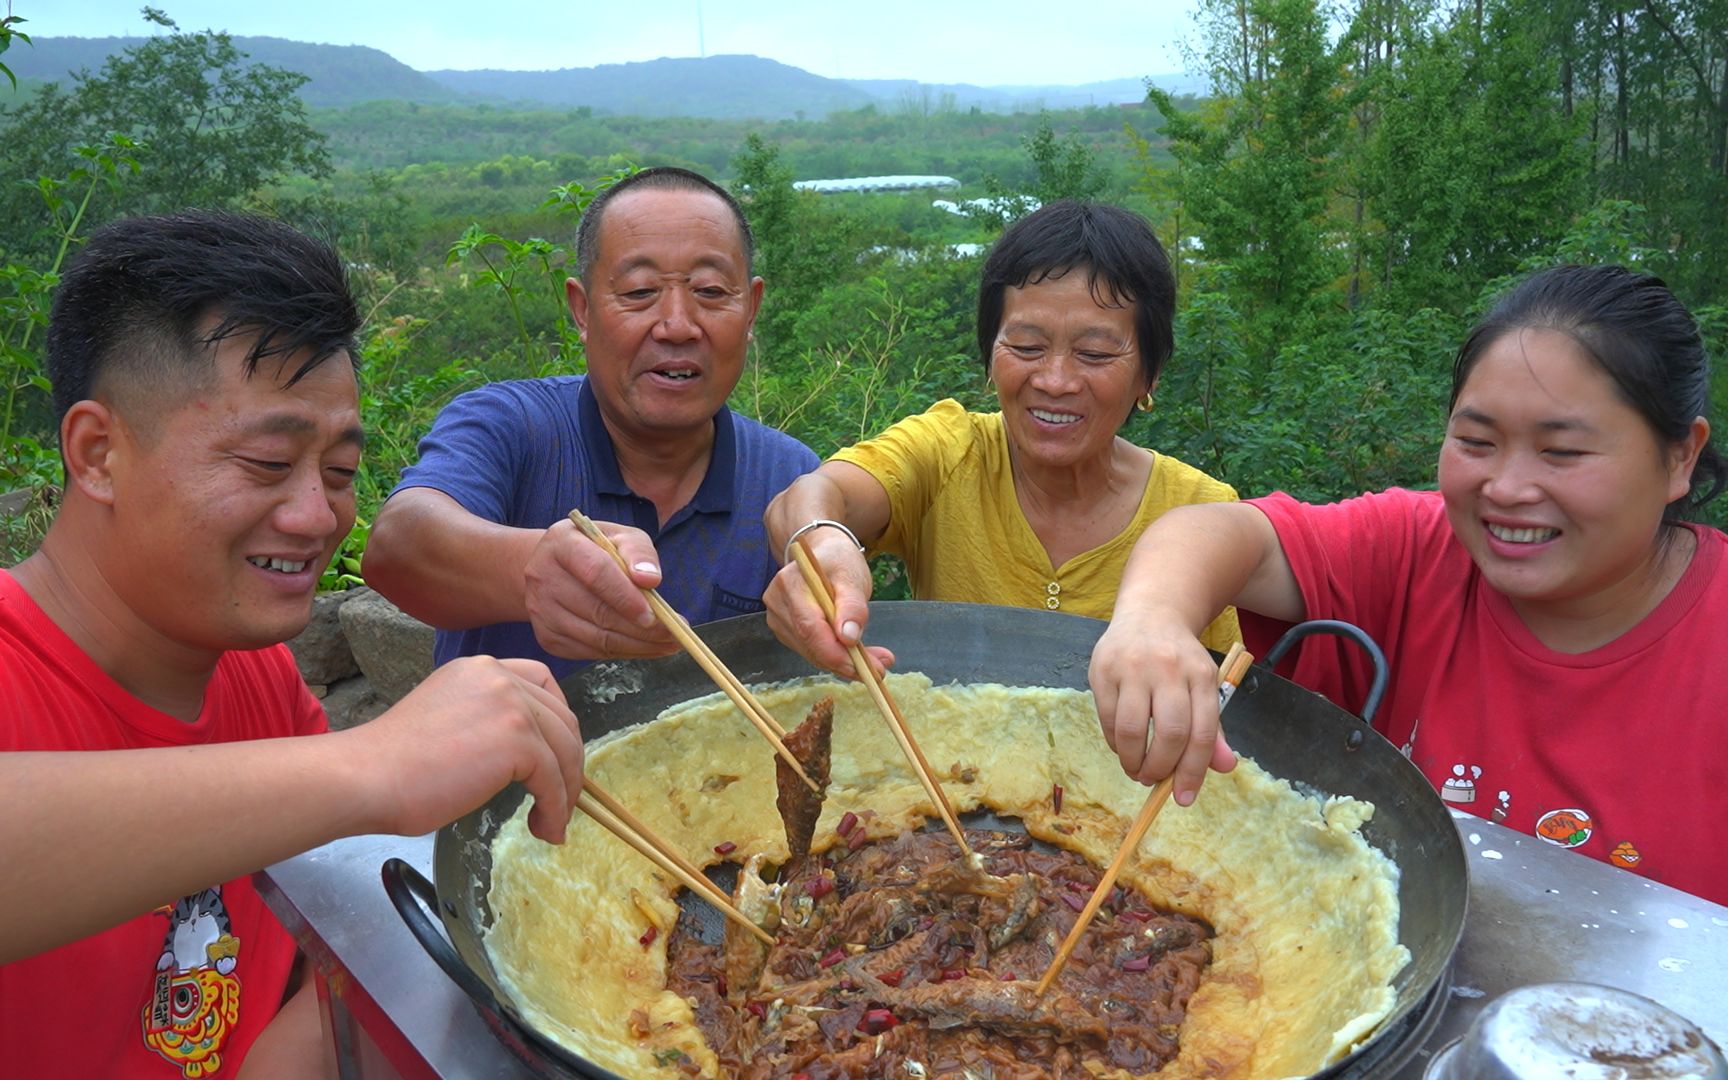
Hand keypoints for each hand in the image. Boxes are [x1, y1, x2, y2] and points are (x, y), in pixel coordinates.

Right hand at [348, 656, 584, 842]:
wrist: (366, 777)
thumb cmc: (394, 763)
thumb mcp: (448, 717)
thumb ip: (486, 719)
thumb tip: (525, 751)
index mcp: (480, 669)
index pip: (542, 683)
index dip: (558, 720)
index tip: (556, 753)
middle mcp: (500, 677)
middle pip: (561, 718)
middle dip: (568, 761)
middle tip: (560, 797)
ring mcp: (511, 705)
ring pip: (564, 750)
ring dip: (565, 790)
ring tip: (553, 821)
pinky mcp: (517, 740)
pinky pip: (553, 780)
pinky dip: (555, 810)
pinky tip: (546, 829)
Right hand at [522, 518, 678, 659]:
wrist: (554, 568)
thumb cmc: (596, 549)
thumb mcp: (620, 536)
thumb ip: (638, 552)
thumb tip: (651, 579)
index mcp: (561, 543)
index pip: (595, 573)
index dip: (626, 596)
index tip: (656, 615)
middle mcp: (543, 577)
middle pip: (597, 611)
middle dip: (642, 629)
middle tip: (676, 635)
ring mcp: (541, 611)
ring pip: (595, 638)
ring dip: (637, 646)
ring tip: (668, 644)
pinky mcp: (546, 637)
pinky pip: (590, 652)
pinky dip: (622, 653)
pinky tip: (645, 648)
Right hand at [762, 528, 893, 680]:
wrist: (823, 553)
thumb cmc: (839, 561)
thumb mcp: (852, 575)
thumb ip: (852, 605)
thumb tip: (849, 637)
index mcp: (791, 583)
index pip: (810, 627)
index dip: (836, 653)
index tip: (867, 667)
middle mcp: (777, 602)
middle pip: (810, 644)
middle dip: (846, 662)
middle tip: (880, 669)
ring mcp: (777, 618)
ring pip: (811, 652)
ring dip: (843, 662)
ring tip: (875, 661)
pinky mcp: (784, 629)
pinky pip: (810, 650)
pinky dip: (834, 656)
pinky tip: (855, 654)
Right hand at [1088, 610, 1235, 804]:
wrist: (1150, 613)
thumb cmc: (1179, 661)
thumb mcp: (1203, 687)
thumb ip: (1212, 729)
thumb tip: (1224, 767)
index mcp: (1202, 675)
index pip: (1202, 733)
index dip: (1193, 772)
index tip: (1184, 797)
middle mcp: (1169, 668)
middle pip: (1169, 733)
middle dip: (1161, 768)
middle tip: (1154, 780)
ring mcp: (1133, 667)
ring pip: (1132, 730)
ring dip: (1133, 761)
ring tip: (1136, 769)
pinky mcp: (1103, 669)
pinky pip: (1107, 719)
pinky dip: (1115, 743)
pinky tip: (1122, 746)